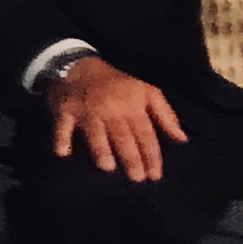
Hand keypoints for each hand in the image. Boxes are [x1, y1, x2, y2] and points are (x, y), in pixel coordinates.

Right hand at [47, 54, 184, 183]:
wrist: (79, 66)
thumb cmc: (116, 84)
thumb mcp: (147, 92)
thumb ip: (165, 115)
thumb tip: (182, 139)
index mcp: (133, 105)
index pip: (145, 133)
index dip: (151, 154)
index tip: (155, 175)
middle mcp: (111, 110)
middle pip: (122, 136)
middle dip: (130, 156)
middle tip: (136, 178)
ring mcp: (87, 111)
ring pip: (95, 132)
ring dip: (100, 148)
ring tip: (107, 167)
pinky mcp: (65, 111)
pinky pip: (63, 126)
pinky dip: (61, 137)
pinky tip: (62, 152)